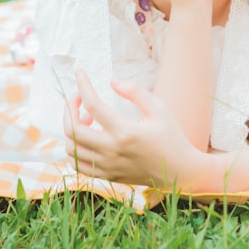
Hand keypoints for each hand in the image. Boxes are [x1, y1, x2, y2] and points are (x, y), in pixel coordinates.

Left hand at [63, 69, 203, 187]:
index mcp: (126, 132)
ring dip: (72, 129)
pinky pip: (78, 164)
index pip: (93, 105)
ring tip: (88, 119)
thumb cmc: (172, 138)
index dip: (83, 86)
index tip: (80, 73)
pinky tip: (88, 138)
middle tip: (78, 98)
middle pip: (73, 130)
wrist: (180, 172)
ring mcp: (108, 166)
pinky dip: (75, 149)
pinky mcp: (107, 175)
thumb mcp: (160, 109)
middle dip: (69, 108)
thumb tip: (112, 82)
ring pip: (72, 148)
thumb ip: (136, 92)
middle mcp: (112, 151)